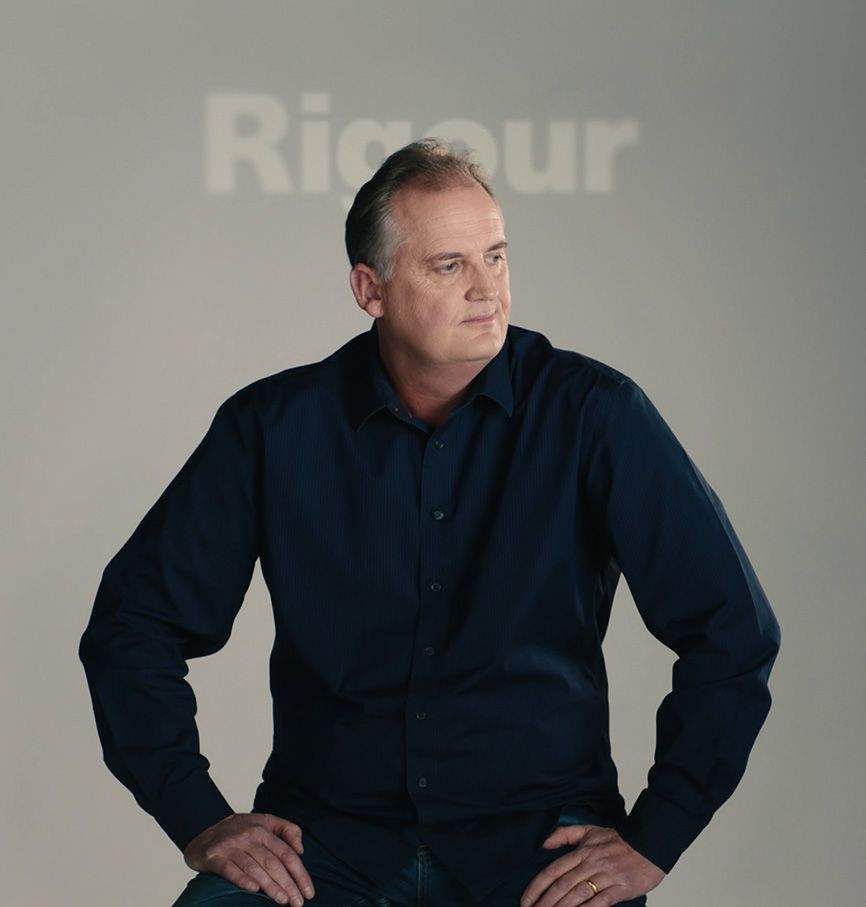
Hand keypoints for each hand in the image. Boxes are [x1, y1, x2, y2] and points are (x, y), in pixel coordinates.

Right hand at [183, 811, 315, 905]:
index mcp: (262, 829)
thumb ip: (286, 830)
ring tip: (283, 901)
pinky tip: (255, 890)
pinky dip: (243, 879)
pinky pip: (230, 869)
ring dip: (270, 886)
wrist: (202, 830)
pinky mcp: (214, 856)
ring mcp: (231, 846)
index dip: (299, 873)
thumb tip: (301, 850)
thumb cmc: (240, 829)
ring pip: (254, 868)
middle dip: (288, 884)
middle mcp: (248, 836)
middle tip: (298, 903)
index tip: (309, 892)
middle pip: (273, 862)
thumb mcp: (264, 821)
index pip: (286, 853)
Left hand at [519, 823, 664, 906]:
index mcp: (582, 851)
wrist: (649, 844)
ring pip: (578, 895)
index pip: (554, 870)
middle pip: (563, 885)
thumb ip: (565, 834)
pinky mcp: (620, 889)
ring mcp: (606, 877)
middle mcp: (591, 864)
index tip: (526, 899)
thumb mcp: (589, 831)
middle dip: (545, 902)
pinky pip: (600, 902)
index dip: (538, 886)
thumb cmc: (618, 840)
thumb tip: (543, 843)